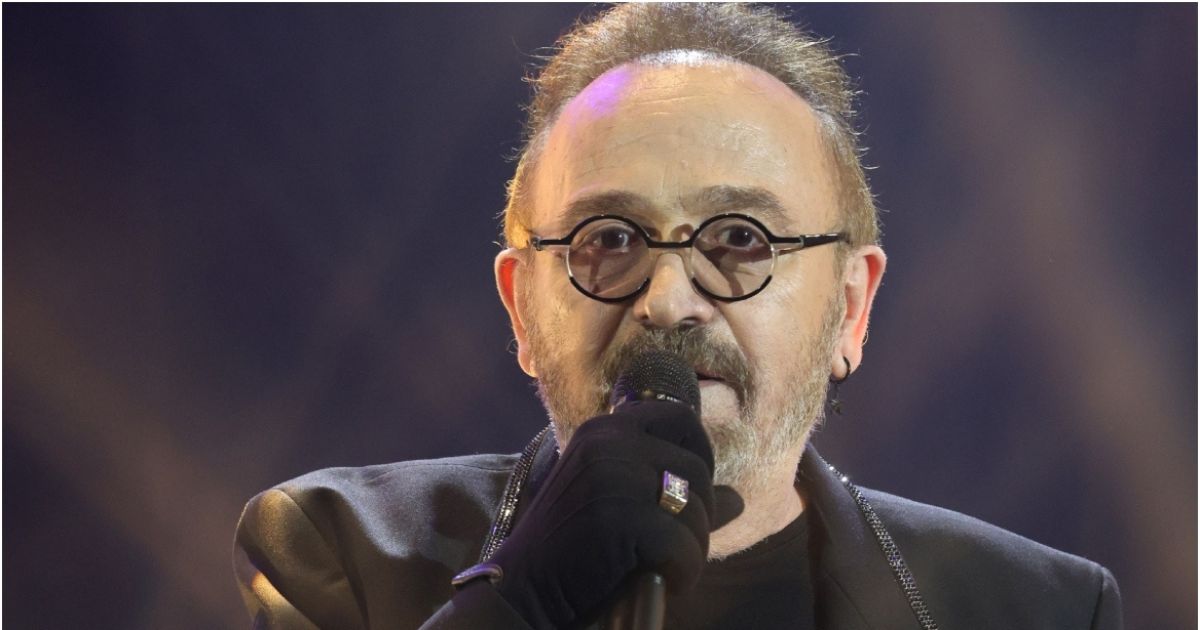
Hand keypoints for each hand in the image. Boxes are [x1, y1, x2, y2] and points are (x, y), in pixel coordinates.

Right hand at [488, 401, 716, 628]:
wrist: (521, 590)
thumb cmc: (572, 550)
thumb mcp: (617, 505)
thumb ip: (672, 492)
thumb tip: (737, 499)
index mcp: (604, 430)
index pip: (681, 418)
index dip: (699, 456)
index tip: (685, 496)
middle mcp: (608, 441)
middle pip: (698, 468)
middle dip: (699, 514)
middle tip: (672, 545)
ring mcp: (613, 476)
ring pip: (698, 509)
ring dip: (692, 549)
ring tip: (662, 567)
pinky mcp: (620, 518)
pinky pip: (685, 545)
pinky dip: (683, 572)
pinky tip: (660, 580)